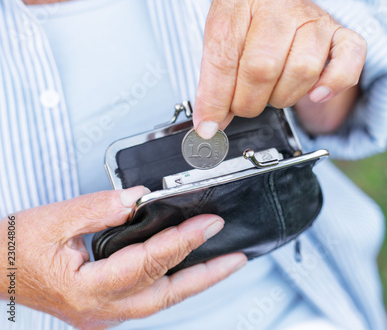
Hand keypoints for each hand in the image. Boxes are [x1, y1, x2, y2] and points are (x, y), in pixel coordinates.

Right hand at [0, 187, 245, 328]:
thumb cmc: (17, 246)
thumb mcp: (58, 218)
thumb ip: (104, 207)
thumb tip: (142, 198)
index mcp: (87, 288)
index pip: (148, 263)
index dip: (183, 241)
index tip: (209, 223)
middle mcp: (100, 309)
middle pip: (166, 295)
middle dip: (207, 276)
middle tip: (237, 259)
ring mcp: (104, 314)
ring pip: (161, 300)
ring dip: (195, 282)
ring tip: (223, 265)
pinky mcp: (105, 308)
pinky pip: (149, 298)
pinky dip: (173, 282)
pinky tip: (188, 269)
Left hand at [193, 0, 366, 138]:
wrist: (279, 0)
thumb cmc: (250, 21)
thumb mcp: (224, 40)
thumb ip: (215, 80)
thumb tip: (209, 124)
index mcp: (240, 4)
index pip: (224, 59)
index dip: (215, 99)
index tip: (208, 126)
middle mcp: (279, 8)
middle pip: (263, 68)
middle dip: (247, 102)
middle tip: (242, 104)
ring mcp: (313, 20)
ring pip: (302, 71)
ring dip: (282, 97)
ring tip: (272, 92)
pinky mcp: (340, 34)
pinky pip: (349, 60)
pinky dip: (333, 84)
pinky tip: (316, 94)